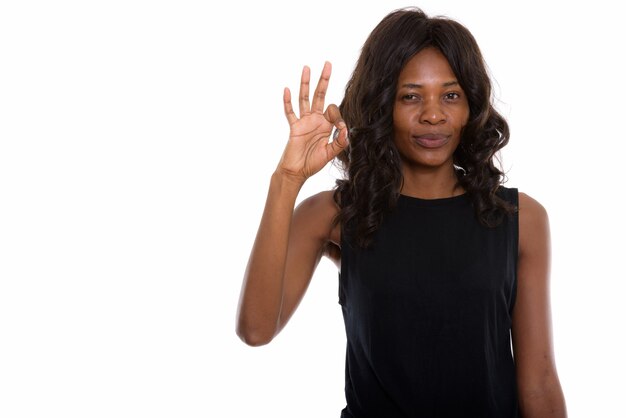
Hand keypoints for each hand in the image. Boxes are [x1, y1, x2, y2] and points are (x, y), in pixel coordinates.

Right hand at [277, 62, 348, 182]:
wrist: (297, 172)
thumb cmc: (313, 163)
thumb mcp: (330, 153)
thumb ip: (339, 142)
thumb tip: (346, 130)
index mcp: (326, 125)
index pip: (334, 110)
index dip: (339, 117)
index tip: (340, 128)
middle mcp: (315, 120)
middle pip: (320, 95)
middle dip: (324, 80)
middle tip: (327, 64)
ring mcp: (304, 122)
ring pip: (304, 98)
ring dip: (305, 83)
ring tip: (307, 68)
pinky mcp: (294, 127)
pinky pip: (290, 112)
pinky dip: (288, 102)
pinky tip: (287, 89)